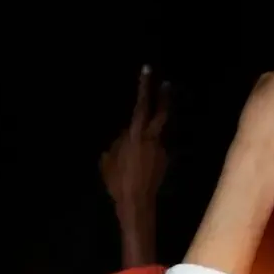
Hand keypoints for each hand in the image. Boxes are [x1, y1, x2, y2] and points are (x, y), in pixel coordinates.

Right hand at [100, 68, 170, 267]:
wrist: (137, 202)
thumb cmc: (118, 181)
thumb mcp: (107, 161)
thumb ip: (115, 146)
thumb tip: (120, 139)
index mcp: (136, 135)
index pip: (141, 106)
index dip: (144, 87)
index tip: (147, 71)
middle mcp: (152, 138)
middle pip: (161, 113)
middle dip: (163, 98)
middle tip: (166, 85)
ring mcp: (160, 149)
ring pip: (157, 132)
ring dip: (150, 131)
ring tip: (137, 145)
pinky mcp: (164, 160)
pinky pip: (155, 148)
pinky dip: (148, 149)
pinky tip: (139, 162)